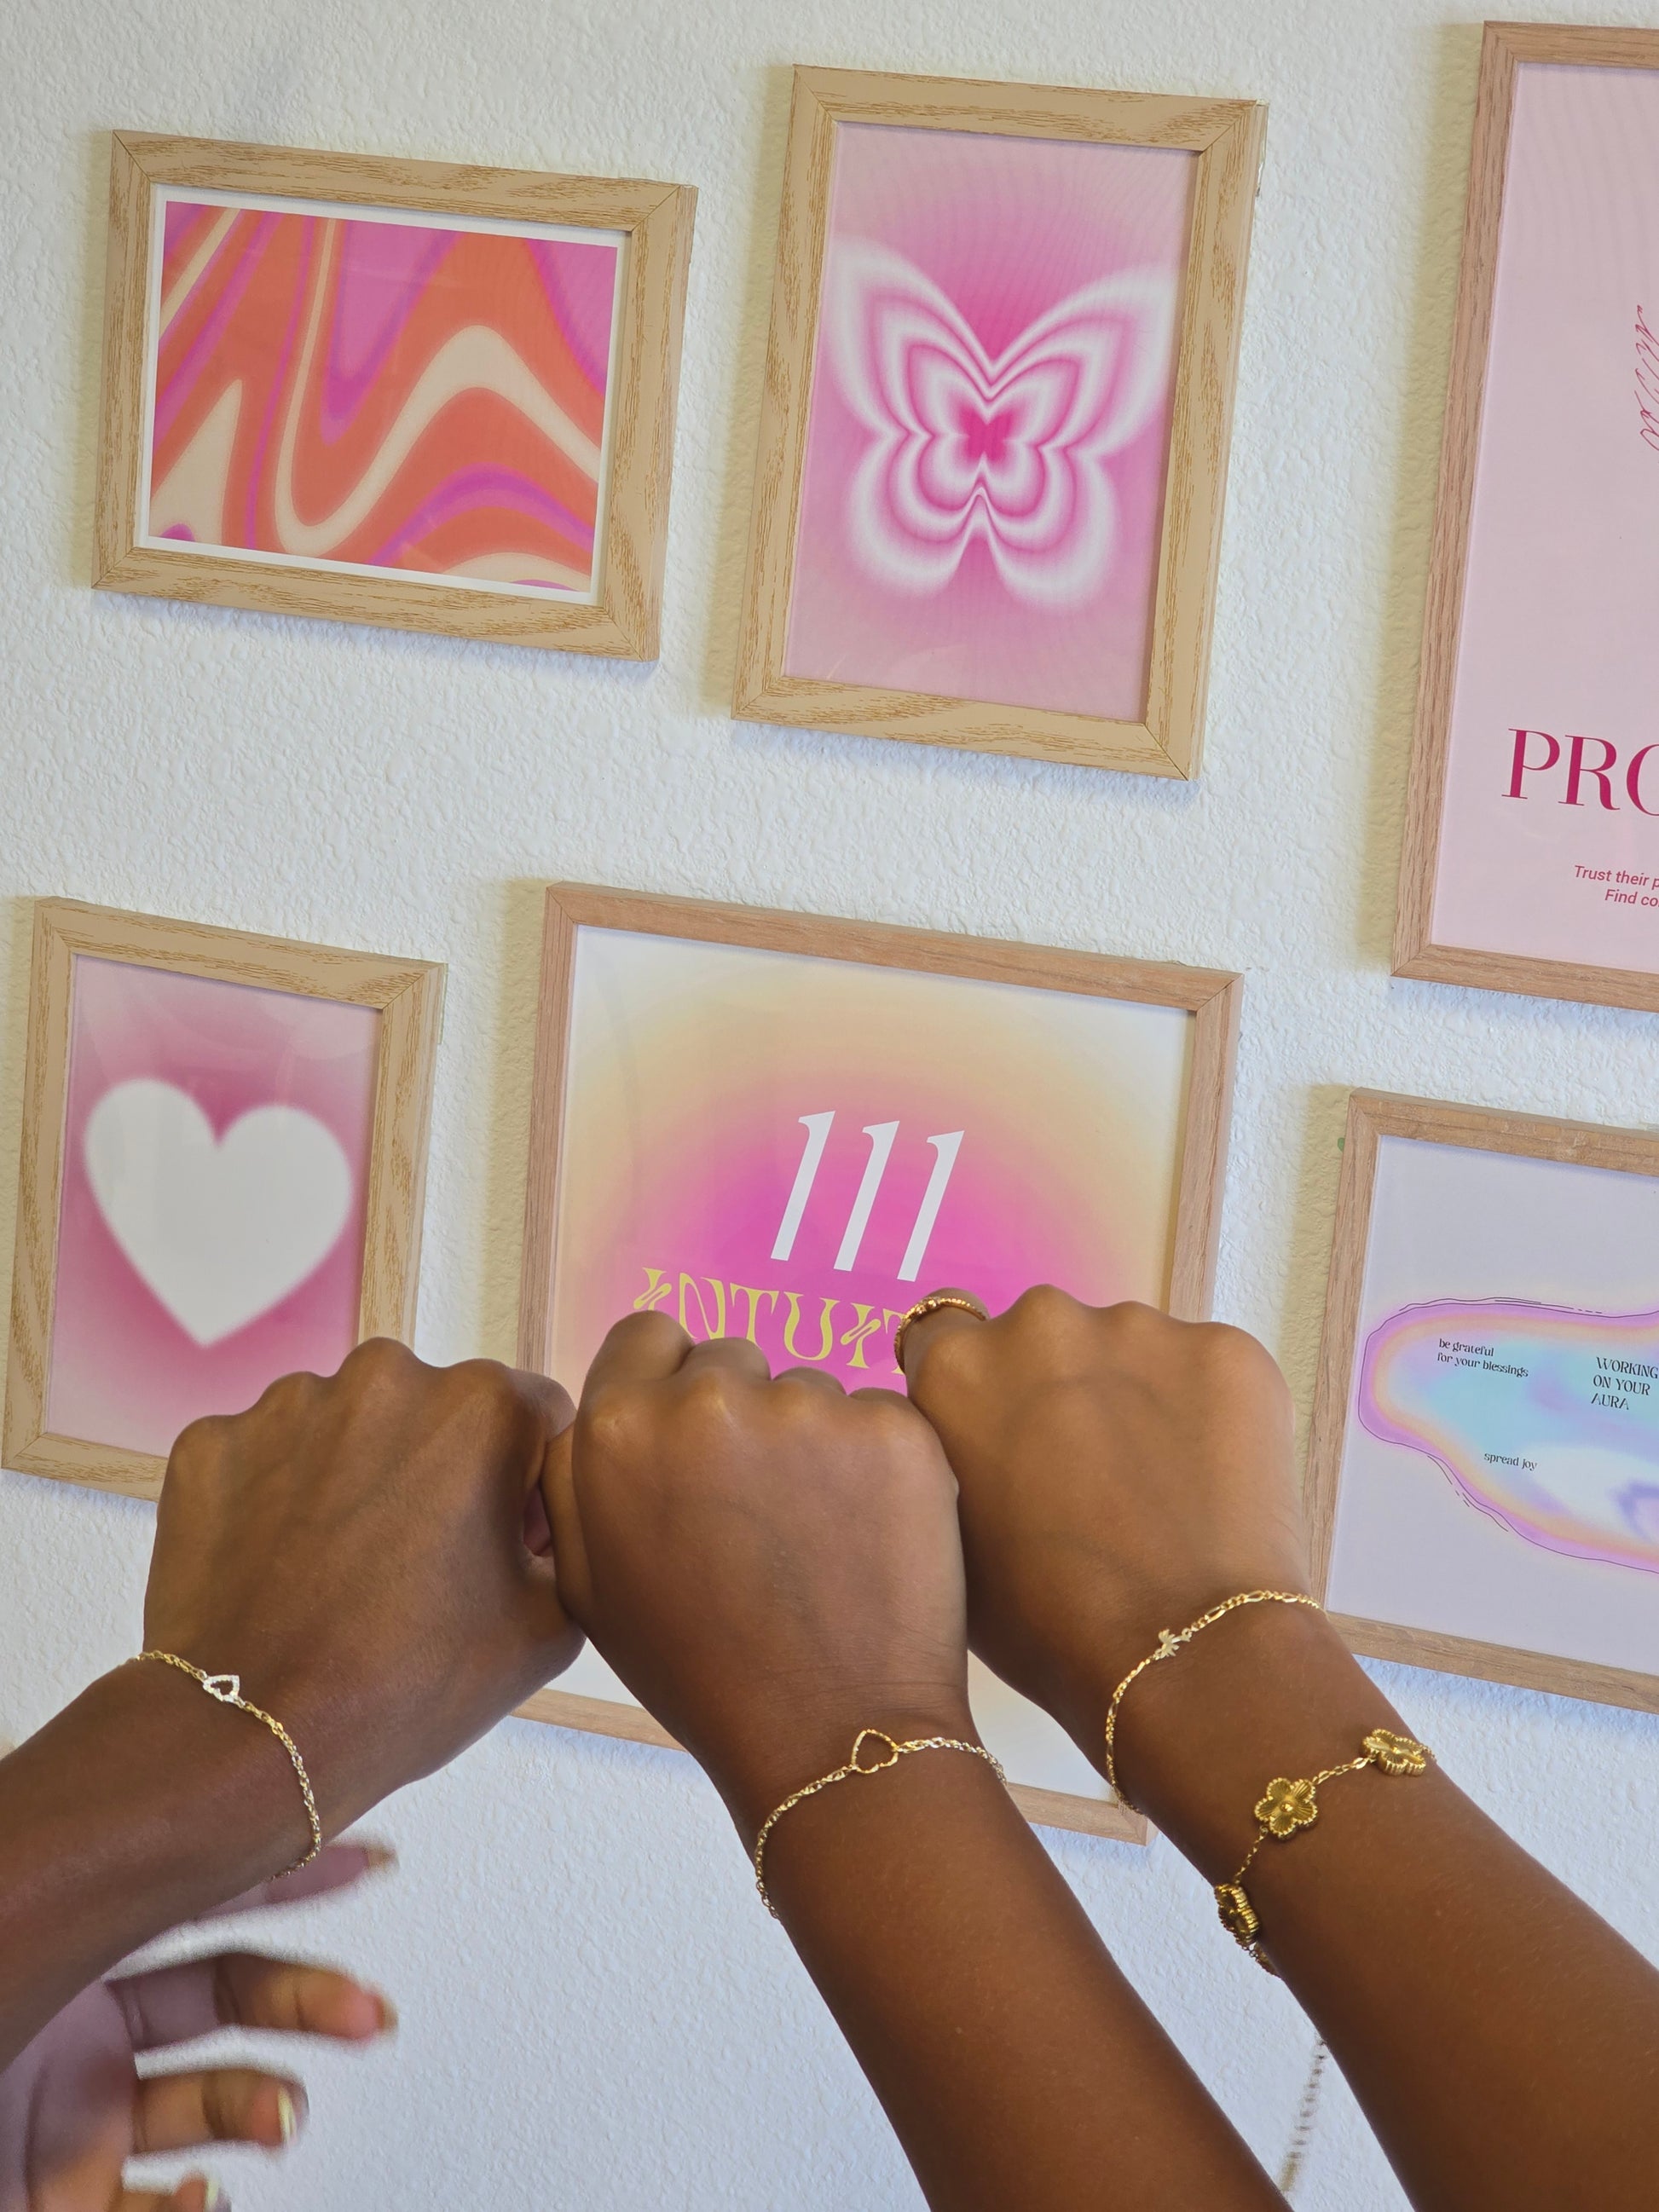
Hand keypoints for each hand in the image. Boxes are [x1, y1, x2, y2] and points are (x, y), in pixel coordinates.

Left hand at [0, 1845, 393, 2211]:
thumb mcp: (37, 1932)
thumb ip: (139, 1892)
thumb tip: (230, 1828)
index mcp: (70, 1939)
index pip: (200, 1890)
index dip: (289, 1871)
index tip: (372, 1861)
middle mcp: (77, 2024)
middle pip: (226, 1995)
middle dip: (311, 2001)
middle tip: (368, 2015)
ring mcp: (71, 2116)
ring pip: (207, 2105)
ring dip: (265, 2109)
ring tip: (282, 2120)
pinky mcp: (57, 2197)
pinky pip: (148, 2209)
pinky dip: (192, 2208)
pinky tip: (198, 2194)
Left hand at [145, 1341, 583, 1852]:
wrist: (255, 1739)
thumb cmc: (408, 1685)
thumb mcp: (551, 1626)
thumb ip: (571, 1543)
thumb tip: (543, 1526)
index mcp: (479, 1405)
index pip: (538, 1417)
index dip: (533, 1485)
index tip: (506, 1546)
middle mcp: (384, 1378)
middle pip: (439, 1412)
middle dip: (442, 1471)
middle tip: (425, 1566)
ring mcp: (286, 1405)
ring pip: (350, 1428)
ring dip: (360, 1477)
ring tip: (346, 1572)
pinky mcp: (214, 1442)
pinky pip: (268, 1456)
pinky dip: (280, 1498)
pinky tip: (285, 1569)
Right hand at [542, 1316, 973, 1839]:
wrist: (829, 1735)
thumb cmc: (702, 1671)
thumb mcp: (590, 1581)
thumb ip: (578, 1475)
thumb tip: (601, 1411)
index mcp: (618, 1430)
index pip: (646, 1336)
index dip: (668, 1384)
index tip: (694, 1440)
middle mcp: (708, 1400)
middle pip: (729, 1359)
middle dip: (740, 1414)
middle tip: (756, 1508)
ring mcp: (808, 1409)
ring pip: (807, 1391)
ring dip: (811, 1442)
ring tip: (815, 1537)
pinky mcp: (894, 1429)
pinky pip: (877, 1417)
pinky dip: (877, 1463)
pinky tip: (867, 1534)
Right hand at [900, 1290, 1312, 1793]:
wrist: (1182, 1655)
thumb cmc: (1046, 1627)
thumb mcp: (949, 1542)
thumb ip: (950, 1458)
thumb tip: (978, 1440)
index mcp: (955, 1369)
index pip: (947, 1333)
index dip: (980, 1383)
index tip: (1006, 1424)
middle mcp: (1039, 1323)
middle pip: (1044, 1338)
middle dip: (1060, 1387)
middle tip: (1089, 1473)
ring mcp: (1138, 1328)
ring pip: (1129, 1350)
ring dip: (1136, 1398)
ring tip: (1161, 1491)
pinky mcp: (1224, 1349)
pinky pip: (1206, 1371)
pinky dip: (1208, 1414)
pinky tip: (1212, 1487)